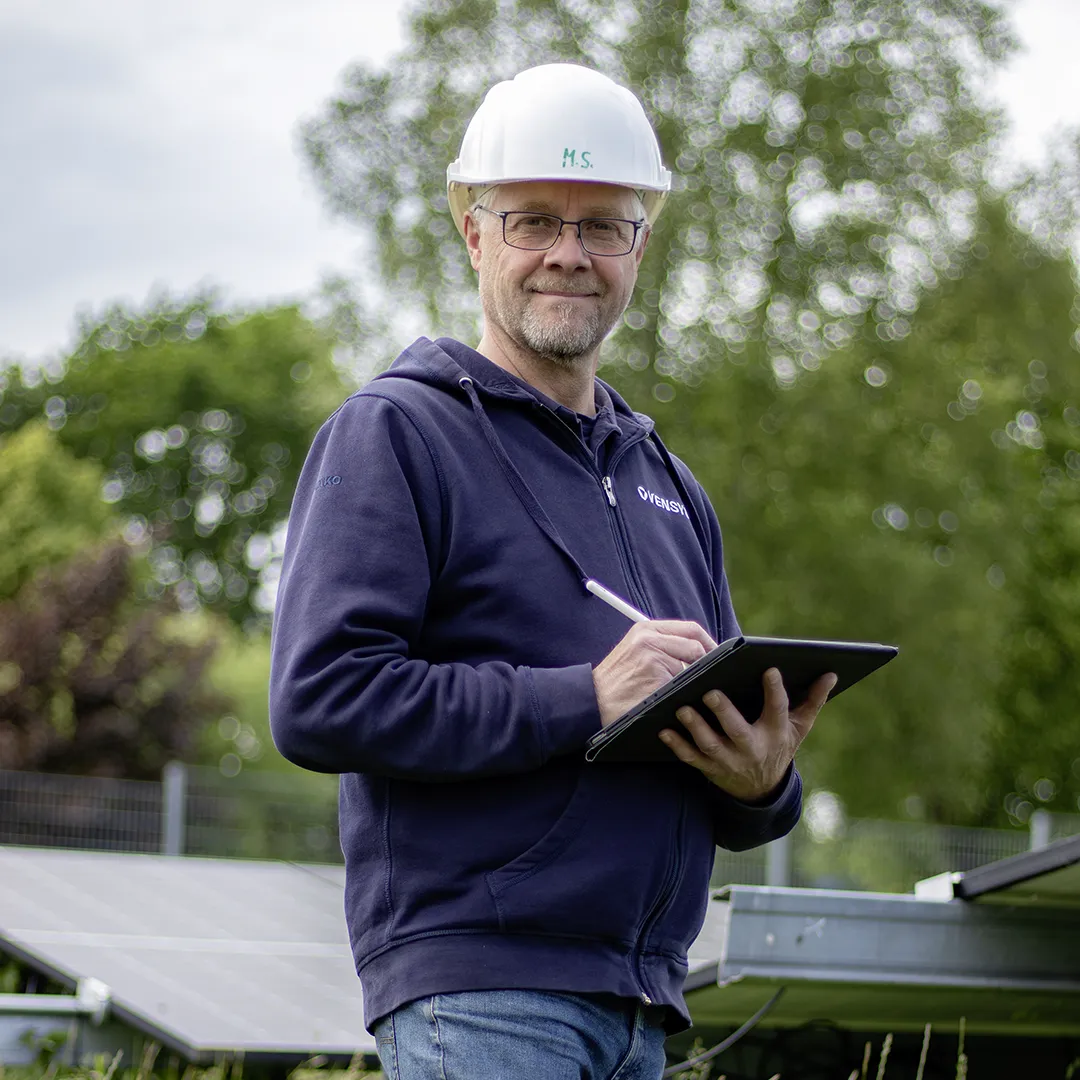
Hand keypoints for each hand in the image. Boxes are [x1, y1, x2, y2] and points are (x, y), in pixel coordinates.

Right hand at [593, 620, 716, 727]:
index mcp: (646, 628)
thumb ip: (661, 645)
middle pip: (695, 643)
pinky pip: (682, 683)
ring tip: (684, 689)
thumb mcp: (635, 652)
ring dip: (692, 679)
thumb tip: (697, 652)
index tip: (714, 656)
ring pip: (691, 665)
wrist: (592, 701)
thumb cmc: (615, 682)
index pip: (690, 629)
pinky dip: (683, 692)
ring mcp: (653, 655)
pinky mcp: (655, 675)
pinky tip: (675, 699)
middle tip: (710, 675)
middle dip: (707, 660)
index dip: (707, 643)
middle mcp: (649, 637)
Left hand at [658, 668, 836, 801]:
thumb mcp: (799, 727)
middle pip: (738, 730)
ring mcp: (730, 760)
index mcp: (776, 733)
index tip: (769, 669)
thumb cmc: (779, 745)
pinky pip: (692, 758)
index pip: (778, 710)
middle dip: (724, 712)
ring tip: (681, 707)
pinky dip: (677, 746)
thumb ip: (813, 700)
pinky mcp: (710, 768)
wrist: (761, 789)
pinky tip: (664, 730)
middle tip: (710, 691)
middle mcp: (753, 748)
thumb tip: (831, 674)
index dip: (775, 690)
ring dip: (696, 727)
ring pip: (711, 744)